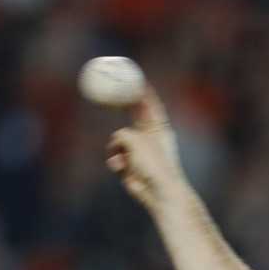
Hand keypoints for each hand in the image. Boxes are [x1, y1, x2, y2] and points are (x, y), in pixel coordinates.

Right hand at [105, 86, 186, 210]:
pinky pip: (115, 156)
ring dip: (116, 148)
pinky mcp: (131, 165)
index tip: (135, 76)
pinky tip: (120, 168)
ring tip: (123, 157)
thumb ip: (124, 134)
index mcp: (159, 129)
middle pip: (134, 116)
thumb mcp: (136, 141)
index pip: (151, 104)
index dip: (143, 90)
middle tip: (109, 92)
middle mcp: (150, 138)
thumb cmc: (153, 165)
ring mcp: (140, 151)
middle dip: (122, 104)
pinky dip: (115, 161)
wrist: (159, 193)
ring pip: (118, 140)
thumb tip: (118, 140)